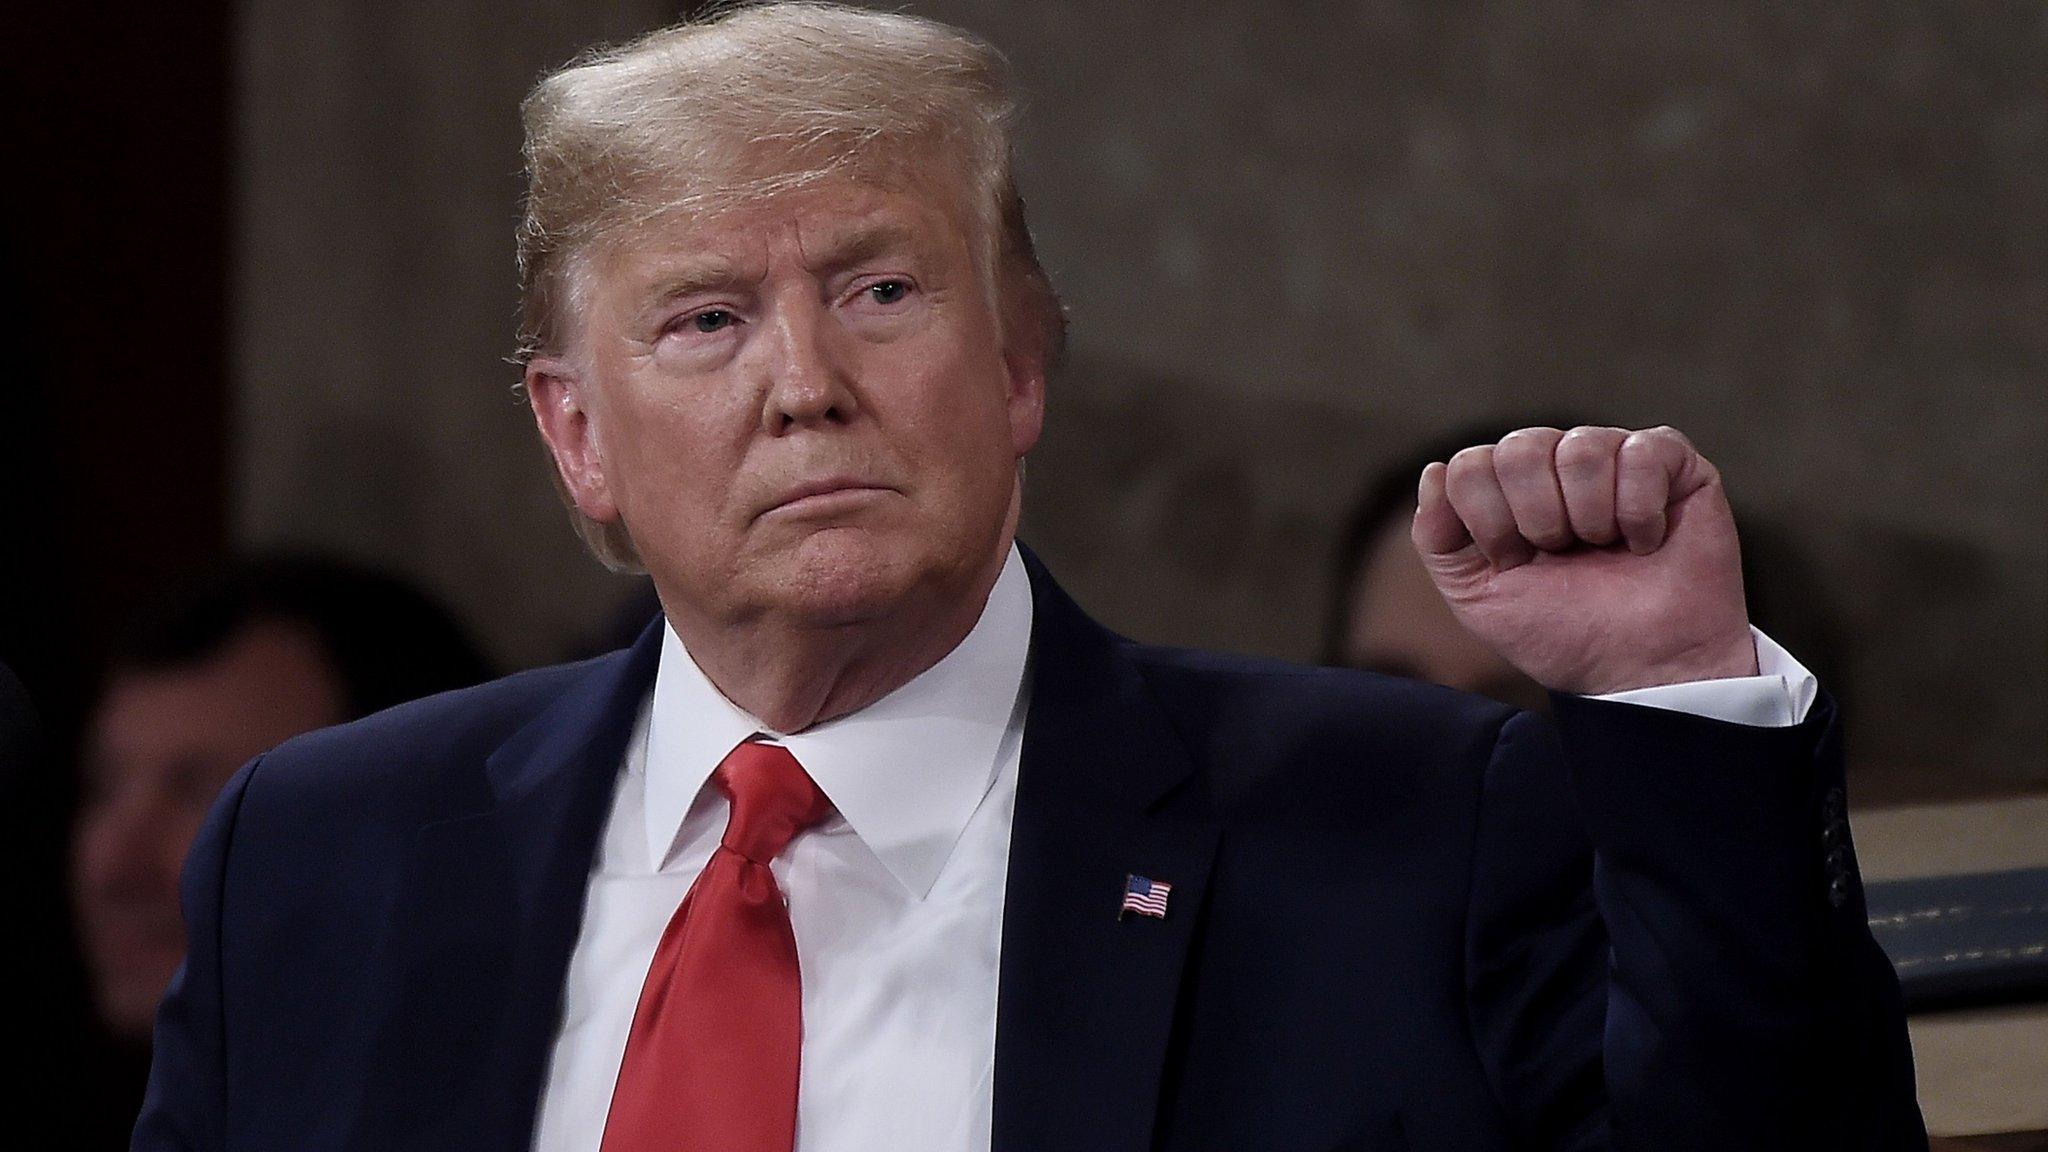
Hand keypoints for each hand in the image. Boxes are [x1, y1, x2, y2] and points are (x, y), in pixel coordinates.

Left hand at [1411, 425, 1756, 694]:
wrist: (1641, 670)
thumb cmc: (1564, 634)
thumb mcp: (1477, 597)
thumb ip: (1438, 538)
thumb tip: (1433, 470)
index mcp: (1507, 489)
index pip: (1470, 465)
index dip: (1489, 522)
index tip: (1515, 563)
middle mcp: (1557, 463)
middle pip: (1520, 447)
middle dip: (1537, 518)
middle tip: (1563, 555)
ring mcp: (1614, 457)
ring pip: (1581, 447)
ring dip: (1589, 517)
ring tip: (1606, 549)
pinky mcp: (1673, 462)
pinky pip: (1642, 452)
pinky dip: (1639, 512)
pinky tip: (1645, 542)